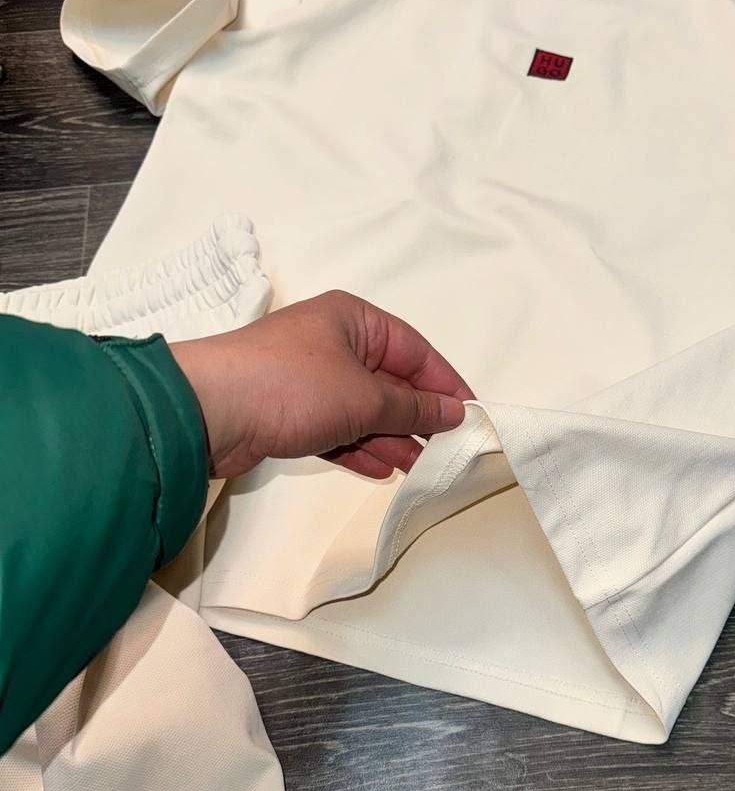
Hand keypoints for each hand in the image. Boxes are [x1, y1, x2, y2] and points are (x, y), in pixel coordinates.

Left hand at [170, 290, 473, 479]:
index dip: (444, 384)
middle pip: (390, 380)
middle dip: (417, 415)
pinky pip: (336, 429)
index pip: (415, 350)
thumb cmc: (293, 386)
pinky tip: (381, 470)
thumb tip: (452, 412)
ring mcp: (309, 379)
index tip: (470, 417)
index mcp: (353, 320)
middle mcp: (332, 343)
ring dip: (390, 437)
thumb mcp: (365, 397)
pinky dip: (358, 447)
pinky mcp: (289, 412)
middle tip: (447, 449)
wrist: (208, 411)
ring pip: (363, 409)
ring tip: (418, 467)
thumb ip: (413, 407)